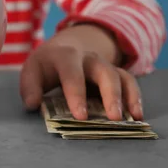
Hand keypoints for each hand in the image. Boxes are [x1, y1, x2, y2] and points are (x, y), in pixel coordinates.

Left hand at [19, 24, 143, 120]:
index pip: (72, 74)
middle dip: (110, 95)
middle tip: (113, 119)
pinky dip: (135, 98)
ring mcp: (104, 65)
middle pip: (104, 71)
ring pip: (120, 76)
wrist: (65, 47)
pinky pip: (129, 82)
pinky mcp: (115, 73)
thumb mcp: (32, 70)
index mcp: (65, 56)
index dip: (76, 95)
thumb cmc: (47, 65)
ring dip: (127, 97)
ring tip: (132, 119)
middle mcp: (88, 58)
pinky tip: (136, 115)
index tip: (81, 116)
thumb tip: (33, 104)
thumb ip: (30, 87)